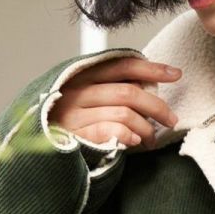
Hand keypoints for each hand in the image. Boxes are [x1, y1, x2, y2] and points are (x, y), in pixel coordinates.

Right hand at [50, 55, 181, 150]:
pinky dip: (129, 135)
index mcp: (82, 76)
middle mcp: (76, 91)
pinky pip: (111, 131)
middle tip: (171, 120)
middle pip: (128, 92)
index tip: (175, 74)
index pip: (122, 66)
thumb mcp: (85, 98)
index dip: (151, 69)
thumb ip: (110, 89)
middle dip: (157, 106)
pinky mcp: (74, 136)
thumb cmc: (69, 122)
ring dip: (146, 128)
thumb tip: (149, 86)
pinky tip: (135, 141)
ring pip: (124, 114)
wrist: (39, 148)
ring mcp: (74, 114)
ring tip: (151, 139)